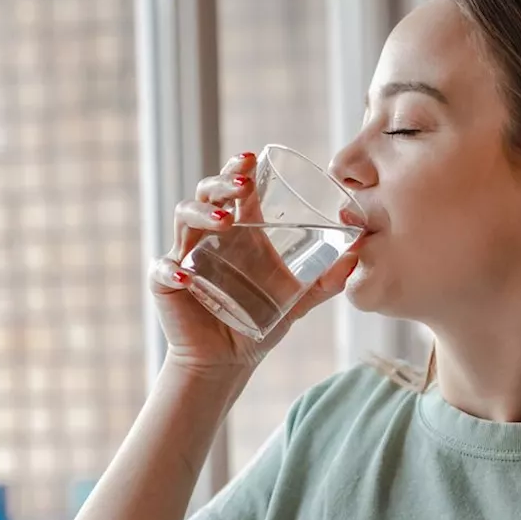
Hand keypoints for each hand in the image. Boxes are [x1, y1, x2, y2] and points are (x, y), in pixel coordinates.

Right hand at [148, 152, 358, 373]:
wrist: (229, 360)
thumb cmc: (261, 320)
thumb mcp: (301, 299)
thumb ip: (328, 279)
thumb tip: (358, 254)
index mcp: (239, 230)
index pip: (234, 189)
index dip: (238, 170)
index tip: (251, 159)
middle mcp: (210, 235)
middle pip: (206, 194)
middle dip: (221, 183)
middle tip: (241, 186)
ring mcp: (186, 255)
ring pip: (183, 219)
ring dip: (201, 214)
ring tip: (224, 221)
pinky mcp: (168, 283)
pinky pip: (162, 269)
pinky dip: (169, 269)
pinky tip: (184, 274)